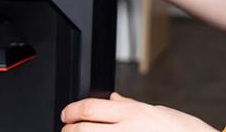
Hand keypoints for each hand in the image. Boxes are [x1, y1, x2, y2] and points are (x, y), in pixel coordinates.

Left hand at [61, 92, 217, 131]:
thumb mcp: (160, 112)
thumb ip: (131, 106)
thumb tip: (113, 98)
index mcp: (134, 113)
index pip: (90, 108)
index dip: (72, 111)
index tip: (66, 114)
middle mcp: (129, 130)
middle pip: (84, 128)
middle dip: (69, 129)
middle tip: (65, 129)